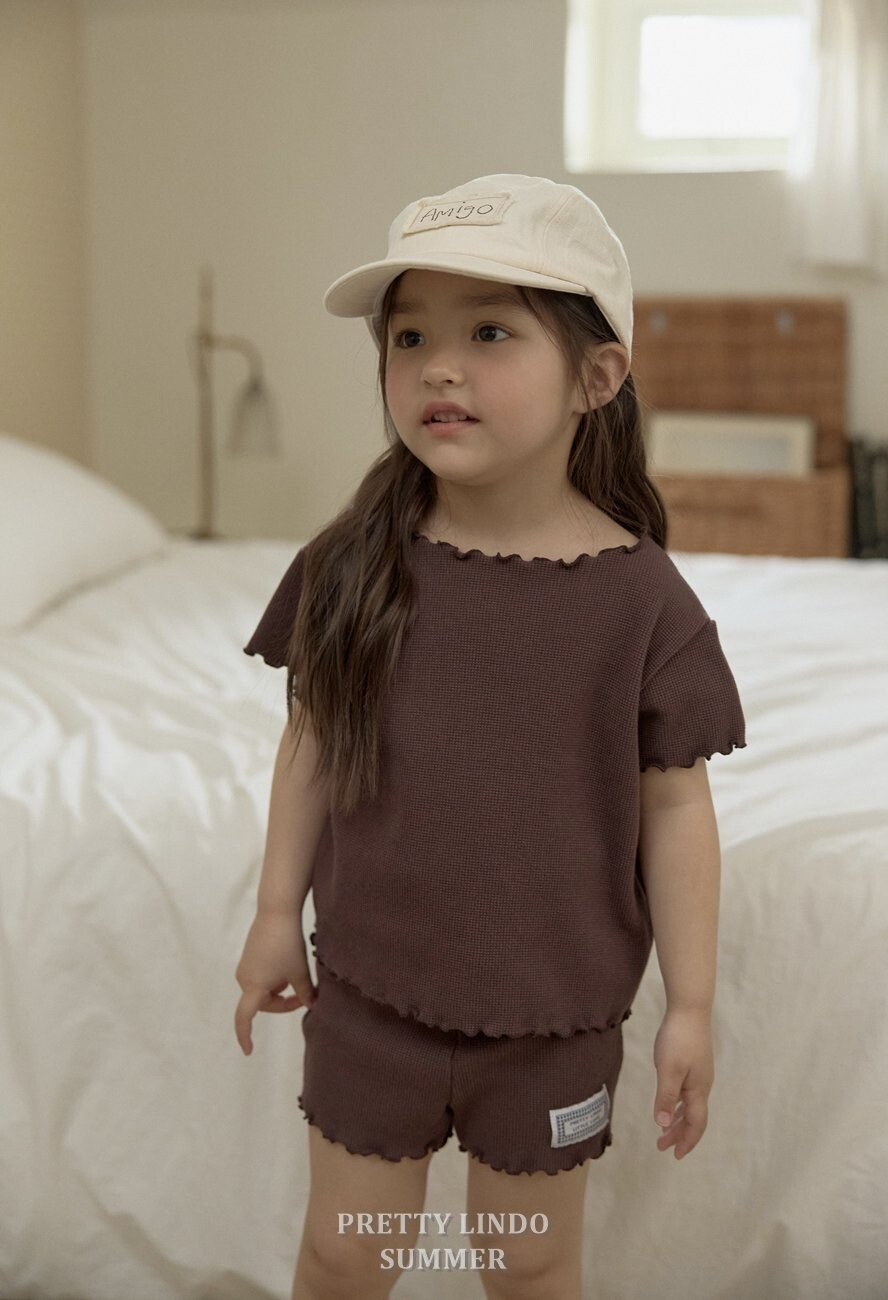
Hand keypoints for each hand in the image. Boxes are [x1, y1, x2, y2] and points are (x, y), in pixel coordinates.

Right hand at [234, 910, 316, 1055]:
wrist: (276, 912)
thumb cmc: (288, 945)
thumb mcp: (300, 972)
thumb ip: (305, 994)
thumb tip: (312, 1007)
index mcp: (253, 987)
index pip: (244, 1018)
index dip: (245, 1036)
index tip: (249, 1051)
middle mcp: (244, 978)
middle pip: (262, 1003)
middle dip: (282, 1003)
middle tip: (305, 996)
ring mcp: (245, 966)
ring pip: (263, 990)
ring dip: (279, 989)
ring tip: (297, 974)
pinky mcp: (249, 955)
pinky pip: (261, 977)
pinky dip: (275, 978)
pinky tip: (288, 963)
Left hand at [652, 1007, 713, 1159]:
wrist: (690, 1009)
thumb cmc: (678, 1039)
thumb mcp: (668, 1069)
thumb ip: (665, 1096)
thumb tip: (662, 1124)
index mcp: (698, 1090)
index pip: (695, 1124)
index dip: (686, 1141)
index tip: (674, 1156)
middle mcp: (702, 1085)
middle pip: (693, 1117)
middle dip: (679, 1134)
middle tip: (661, 1146)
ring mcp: (699, 1074)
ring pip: (689, 1105)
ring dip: (677, 1120)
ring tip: (663, 1130)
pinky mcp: (693, 1064)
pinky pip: (687, 1093)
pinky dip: (677, 1104)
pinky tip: (668, 1103)